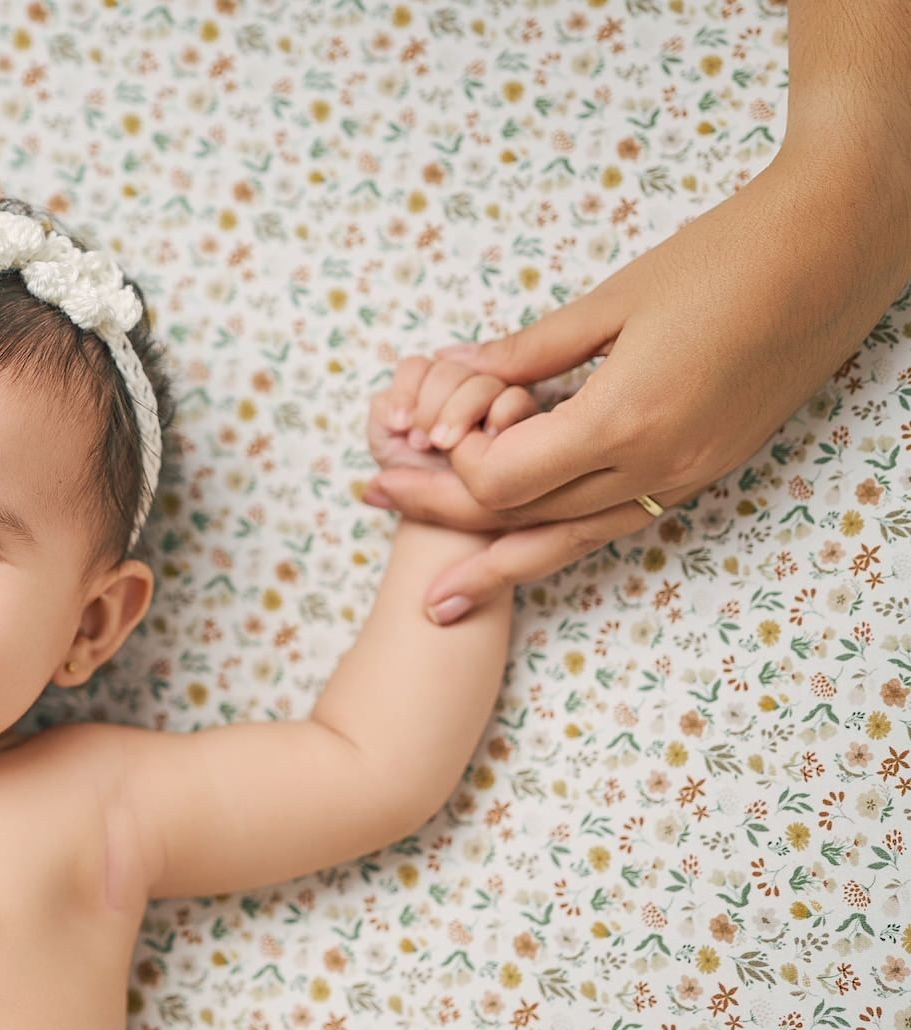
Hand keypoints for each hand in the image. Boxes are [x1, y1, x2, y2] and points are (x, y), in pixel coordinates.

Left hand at [363, 149, 910, 622]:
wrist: (838, 250)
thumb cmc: (726, 255)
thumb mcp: (612, 299)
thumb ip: (527, 353)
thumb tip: (455, 377)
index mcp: (626, 417)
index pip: (501, 481)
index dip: (451, 463)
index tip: (425, 430)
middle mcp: (658, 463)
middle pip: (523, 518)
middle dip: (441, 513)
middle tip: (372, 500)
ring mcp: (689, 475)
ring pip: (570, 540)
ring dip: (496, 560)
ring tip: (436, 598)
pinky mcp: (707, 472)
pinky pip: (615, 523)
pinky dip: (558, 540)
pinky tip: (515, 555)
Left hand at [363, 354, 539, 472]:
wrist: (446, 513)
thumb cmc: (417, 480)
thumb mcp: (388, 451)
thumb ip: (383, 418)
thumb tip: (389, 403)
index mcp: (423, 388)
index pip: (415, 368)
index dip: (405, 393)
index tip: (399, 426)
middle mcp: (458, 387)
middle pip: (448, 370)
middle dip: (430, 408)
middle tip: (422, 444)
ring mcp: (491, 399)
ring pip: (481, 382)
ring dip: (459, 412)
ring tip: (447, 446)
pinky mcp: (521, 417)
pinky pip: (515, 398)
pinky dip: (500, 414)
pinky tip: (486, 439)